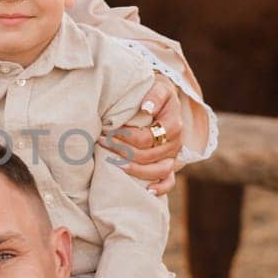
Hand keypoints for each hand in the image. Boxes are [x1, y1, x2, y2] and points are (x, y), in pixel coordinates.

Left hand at [100, 74, 182, 196]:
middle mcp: (176, 143)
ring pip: (159, 171)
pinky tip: (146, 191)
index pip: (147, 138)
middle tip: (102, 143)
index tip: (108, 132)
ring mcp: (173, 156)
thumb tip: (146, 108)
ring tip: (115, 165)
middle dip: (123, 151)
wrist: (163, 99)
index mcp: (173, 124)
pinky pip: (169, 182)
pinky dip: (160, 189)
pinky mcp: (170, 165)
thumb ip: (154, 95)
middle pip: (149, 156)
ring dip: (135, 170)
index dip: (126, 138)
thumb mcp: (158, 87)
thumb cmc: (156, 93)